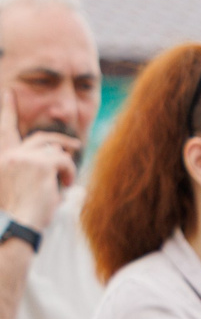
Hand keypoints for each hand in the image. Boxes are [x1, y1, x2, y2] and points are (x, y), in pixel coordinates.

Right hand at [0, 92, 76, 231]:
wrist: (16, 225)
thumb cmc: (19, 214)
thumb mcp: (18, 187)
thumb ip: (29, 168)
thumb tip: (54, 154)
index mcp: (1, 159)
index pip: (5, 130)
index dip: (7, 110)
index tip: (8, 93)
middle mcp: (9, 154)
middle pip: (39, 138)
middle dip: (59, 140)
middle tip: (75, 145)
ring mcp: (23, 157)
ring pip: (54, 151)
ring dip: (65, 166)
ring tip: (66, 183)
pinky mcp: (40, 164)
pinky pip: (63, 160)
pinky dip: (68, 173)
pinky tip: (65, 186)